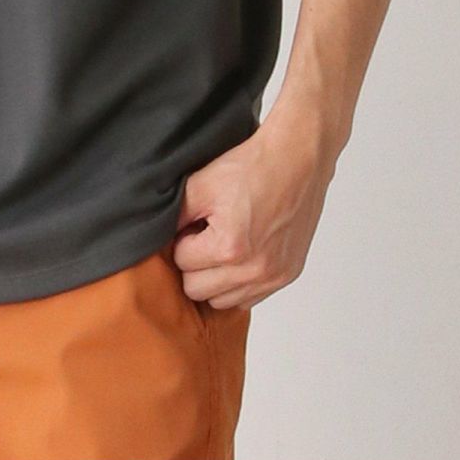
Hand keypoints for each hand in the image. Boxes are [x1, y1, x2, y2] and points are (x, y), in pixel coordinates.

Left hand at [170, 114, 338, 311]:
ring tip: (223, 245)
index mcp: (229, 248)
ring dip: (216, 278)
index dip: (184, 240)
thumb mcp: (201, 184)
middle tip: (205, 236)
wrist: (296, 159)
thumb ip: (176, 215)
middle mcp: (254, 270)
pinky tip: (241, 254)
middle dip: (195, 264)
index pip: (182, 263)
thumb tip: (163, 238)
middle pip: (198, 290)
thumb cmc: (253, 166)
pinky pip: (250, 298)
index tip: (195, 224)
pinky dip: (240, 283)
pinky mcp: (287, 275)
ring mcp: (273, 276)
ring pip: (223, 301)